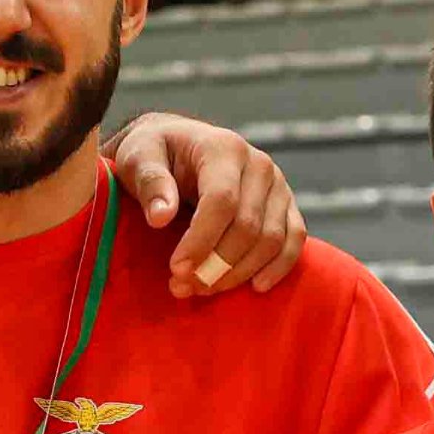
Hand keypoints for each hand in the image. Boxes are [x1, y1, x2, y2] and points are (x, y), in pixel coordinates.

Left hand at [105, 113, 309, 295]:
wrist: (179, 145)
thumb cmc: (155, 152)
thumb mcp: (139, 156)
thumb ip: (149, 182)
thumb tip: (161, 217)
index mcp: (224, 148)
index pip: (222, 201)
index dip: (201, 240)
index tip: (176, 270)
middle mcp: (259, 164)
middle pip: (248, 226)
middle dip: (216, 264)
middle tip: (183, 287)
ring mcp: (278, 185)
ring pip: (271, 240)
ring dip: (239, 273)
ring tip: (203, 289)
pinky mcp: (287, 205)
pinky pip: (295, 240)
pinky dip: (278, 267)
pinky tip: (256, 286)